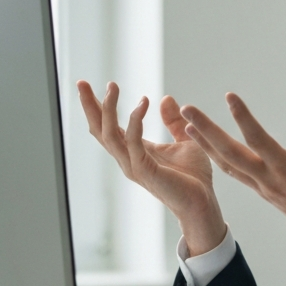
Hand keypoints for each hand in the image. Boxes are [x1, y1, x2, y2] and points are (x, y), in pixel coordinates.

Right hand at [76, 81, 226, 254]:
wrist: (203, 203)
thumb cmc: (194, 177)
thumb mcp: (185, 140)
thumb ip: (173, 121)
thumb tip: (165, 98)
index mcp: (134, 150)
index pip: (108, 126)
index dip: (97, 106)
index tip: (87, 85)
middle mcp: (128, 158)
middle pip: (99, 130)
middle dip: (89, 106)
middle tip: (81, 83)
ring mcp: (134, 166)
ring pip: (109, 135)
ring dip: (107, 110)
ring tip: (113, 87)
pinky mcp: (146, 170)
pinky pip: (133, 143)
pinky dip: (135, 121)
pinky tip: (143, 103)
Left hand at [180, 94, 285, 253]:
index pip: (259, 140)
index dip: (243, 118)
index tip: (229, 97)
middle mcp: (269, 179)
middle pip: (230, 153)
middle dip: (206, 131)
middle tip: (186, 109)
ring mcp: (262, 187)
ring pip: (227, 164)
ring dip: (204, 144)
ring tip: (185, 124)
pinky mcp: (262, 190)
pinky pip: (233, 172)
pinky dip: (217, 157)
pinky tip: (207, 145)